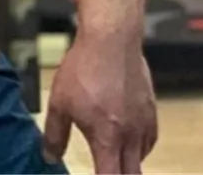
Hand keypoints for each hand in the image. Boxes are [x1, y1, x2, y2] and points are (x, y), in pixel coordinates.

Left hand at [43, 31, 157, 173]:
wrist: (111, 40)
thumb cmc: (83, 69)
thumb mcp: (59, 102)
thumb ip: (55, 133)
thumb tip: (50, 157)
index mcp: (108, 139)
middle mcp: (131, 137)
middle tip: (107, 170)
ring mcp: (144, 123)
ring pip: (142, 158)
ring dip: (129, 164)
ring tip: (114, 158)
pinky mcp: (151, 109)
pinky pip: (149, 140)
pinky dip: (139, 147)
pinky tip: (128, 139)